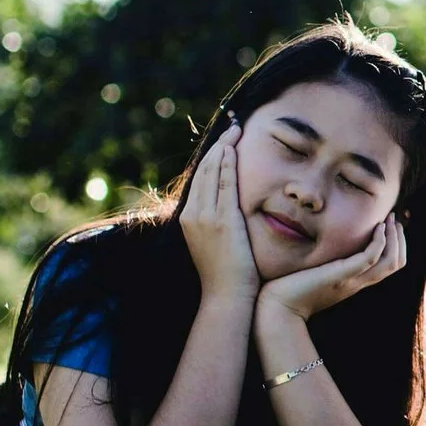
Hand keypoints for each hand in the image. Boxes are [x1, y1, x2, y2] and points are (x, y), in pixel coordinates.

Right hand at [181, 121, 259, 302]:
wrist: (226, 296)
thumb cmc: (226, 274)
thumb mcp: (215, 243)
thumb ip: (217, 222)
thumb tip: (227, 209)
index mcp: (189, 218)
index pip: (201, 179)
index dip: (213, 158)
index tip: (225, 143)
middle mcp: (193, 214)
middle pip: (204, 171)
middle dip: (219, 147)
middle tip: (233, 128)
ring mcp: (205, 217)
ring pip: (212, 173)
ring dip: (224, 149)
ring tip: (235, 131)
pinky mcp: (220, 221)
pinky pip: (223, 185)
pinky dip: (227, 164)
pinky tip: (233, 149)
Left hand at [258, 215, 409, 322]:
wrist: (278, 311)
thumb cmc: (289, 293)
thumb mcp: (315, 277)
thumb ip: (326, 266)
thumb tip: (323, 249)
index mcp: (354, 283)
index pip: (389, 267)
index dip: (397, 246)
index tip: (390, 227)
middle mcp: (358, 283)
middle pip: (396, 263)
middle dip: (400, 239)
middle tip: (394, 219)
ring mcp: (351, 280)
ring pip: (390, 261)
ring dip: (394, 237)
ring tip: (388, 219)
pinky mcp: (340, 276)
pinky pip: (369, 258)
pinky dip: (379, 241)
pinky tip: (376, 227)